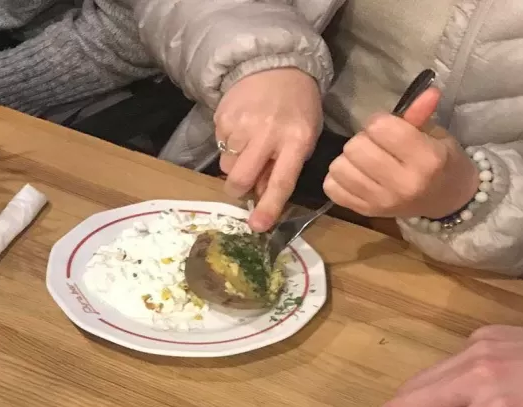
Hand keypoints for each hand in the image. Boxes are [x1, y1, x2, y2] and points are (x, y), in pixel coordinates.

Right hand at [215, 68, 321, 230]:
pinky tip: (241, 128)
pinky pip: (219, 146)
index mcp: (296, 140)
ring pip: (227, 165)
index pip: (281, 181)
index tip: (256, 226)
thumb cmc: (296, 107)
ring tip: (249, 143)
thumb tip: (262, 196)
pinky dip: (228, 144)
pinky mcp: (223, 116)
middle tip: (243, 184)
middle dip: (238, 188)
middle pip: (241, 178)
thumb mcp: (303, 136)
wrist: (276, 64)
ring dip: (235, 163)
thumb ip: (285, 167)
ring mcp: (242, 124)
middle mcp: (268, 133)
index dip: (268, 207)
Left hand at [324, 88, 478, 219]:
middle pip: (355, 148)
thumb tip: (427, 91)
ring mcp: (381, 202)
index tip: (386, 126)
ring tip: (365, 160)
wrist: (445, 201)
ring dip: (348, 158)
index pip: (381, 128)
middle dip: (362, 139)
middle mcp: (403, 184)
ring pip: (339, 168)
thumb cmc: (440, 163)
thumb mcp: (437, 136)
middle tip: (375, 144)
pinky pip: (332, 188)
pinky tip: (355, 175)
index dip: (379, 121)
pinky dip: (338, 178)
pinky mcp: (365, 212)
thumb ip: (421, 115)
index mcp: (426, 160)